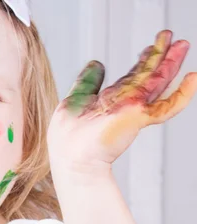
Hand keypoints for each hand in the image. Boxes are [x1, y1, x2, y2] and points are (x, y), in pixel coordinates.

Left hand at [48, 30, 196, 177]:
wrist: (71, 158)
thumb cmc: (67, 138)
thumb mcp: (74, 100)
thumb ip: (87, 82)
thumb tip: (96, 63)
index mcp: (109, 100)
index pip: (130, 78)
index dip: (141, 62)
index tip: (150, 48)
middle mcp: (123, 103)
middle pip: (147, 76)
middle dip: (160, 56)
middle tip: (173, 37)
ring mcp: (132, 110)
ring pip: (156, 82)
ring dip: (170, 63)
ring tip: (183, 45)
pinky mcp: (137, 117)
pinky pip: (165, 106)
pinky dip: (181, 94)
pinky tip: (192, 78)